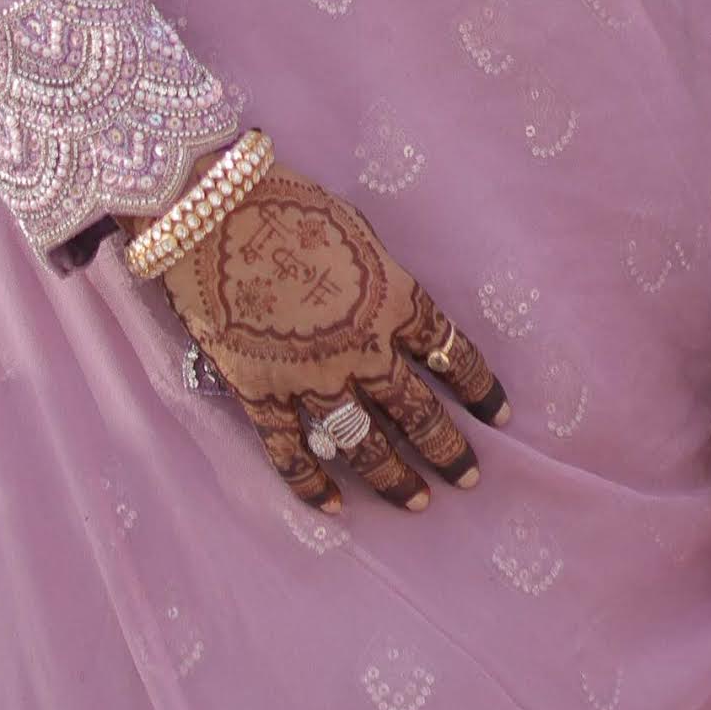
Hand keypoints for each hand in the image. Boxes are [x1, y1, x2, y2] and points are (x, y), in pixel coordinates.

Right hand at [148, 166, 509, 517]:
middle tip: (470, 478)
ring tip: (419, 502)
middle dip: (448, 449)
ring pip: (364, 444)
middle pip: (418, 411)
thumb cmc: (287, 201)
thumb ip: (377, 276)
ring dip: (395, 478)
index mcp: (393, 299)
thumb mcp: (356, 230)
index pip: (453, 353)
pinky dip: (310, 484)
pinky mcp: (261, 391)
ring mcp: (311, 376)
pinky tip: (332, 508)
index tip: (499, 417)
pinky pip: (290, 451)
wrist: (210, 210)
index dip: (481, 388)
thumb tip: (386, 301)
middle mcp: (362, 348)